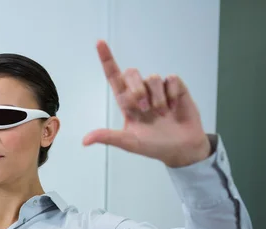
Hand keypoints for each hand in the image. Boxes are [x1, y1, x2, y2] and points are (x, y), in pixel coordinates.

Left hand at [82, 40, 210, 167]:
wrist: (181, 148)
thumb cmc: (153, 145)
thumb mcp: (128, 142)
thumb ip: (108, 137)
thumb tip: (84, 141)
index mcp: (126, 102)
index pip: (113, 76)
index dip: (106, 59)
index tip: (99, 43)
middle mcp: (140, 91)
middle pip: (131, 72)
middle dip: (137, 89)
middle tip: (144, 109)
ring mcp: (158, 88)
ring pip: (152, 78)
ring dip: (156, 98)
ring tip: (161, 113)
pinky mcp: (175, 87)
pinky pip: (171, 79)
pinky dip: (171, 95)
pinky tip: (173, 107)